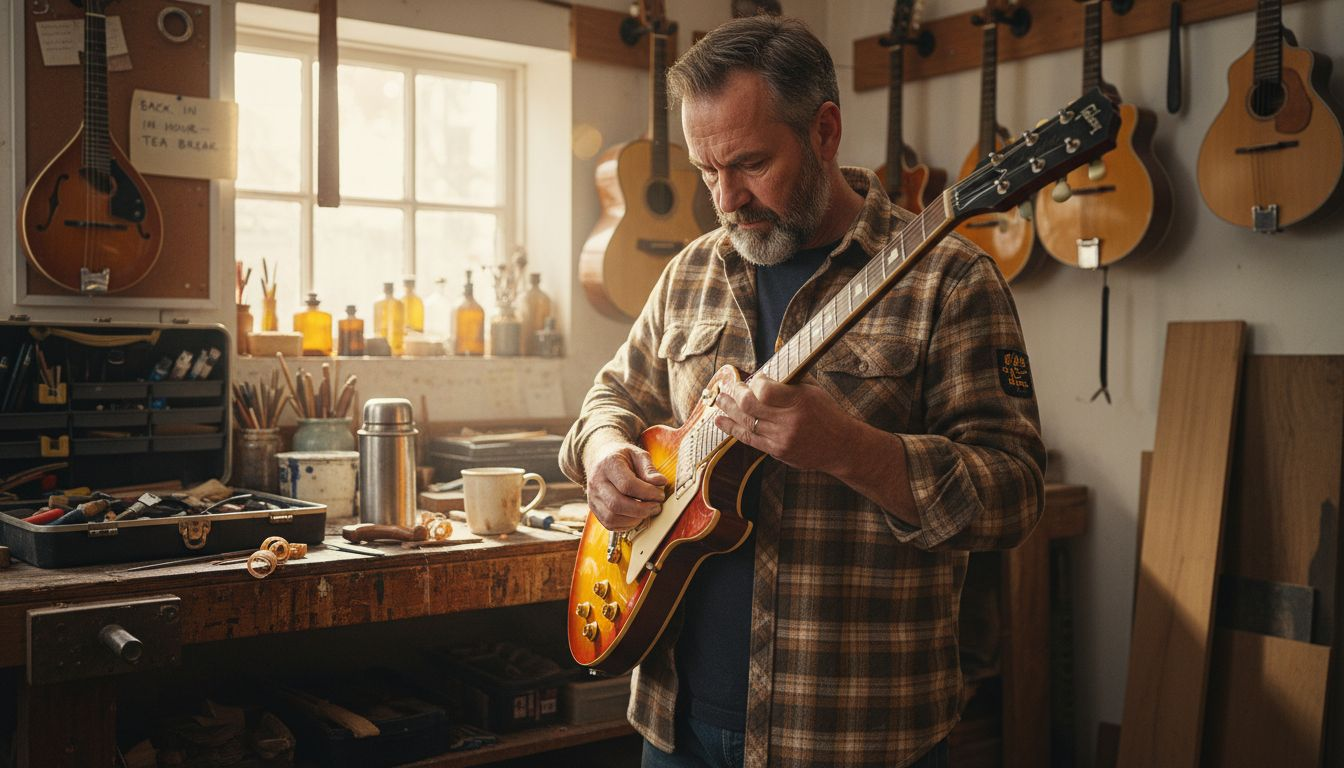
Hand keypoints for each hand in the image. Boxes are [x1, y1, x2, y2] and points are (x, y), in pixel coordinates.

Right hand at [584, 441, 667, 531]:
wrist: (600, 458)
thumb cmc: (622, 457)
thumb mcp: (638, 454)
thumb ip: (649, 468)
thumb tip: (660, 482)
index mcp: (609, 465)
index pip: (627, 485)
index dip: (647, 493)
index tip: (660, 495)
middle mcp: (597, 482)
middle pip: (617, 504)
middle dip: (641, 509)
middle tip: (656, 506)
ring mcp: (593, 497)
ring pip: (612, 518)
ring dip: (634, 519)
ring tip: (648, 511)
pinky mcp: (594, 509)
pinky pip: (610, 524)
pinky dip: (626, 524)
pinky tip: (637, 516)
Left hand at [713, 375, 856, 473]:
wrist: (841, 446)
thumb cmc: (827, 413)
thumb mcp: (813, 390)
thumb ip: (789, 380)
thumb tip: (765, 370)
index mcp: (800, 401)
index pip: (765, 390)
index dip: (756, 382)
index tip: (756, 378)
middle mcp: (789, 421)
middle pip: (750, 405)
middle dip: (736, 393)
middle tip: (729, 385)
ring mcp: (781, 438)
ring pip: (746, 422)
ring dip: (728, 409)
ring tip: (719, 399)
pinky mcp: (777, 451)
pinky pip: (749, 439)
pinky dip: (732, 428)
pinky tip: (720, 420)